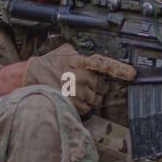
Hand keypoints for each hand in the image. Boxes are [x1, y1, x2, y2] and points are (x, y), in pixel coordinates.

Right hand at [17, 43, 135, 114]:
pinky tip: (70, 99)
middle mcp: (83, 77)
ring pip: (95, 100)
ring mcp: (80, 92)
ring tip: (73, 92)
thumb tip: (85, 55)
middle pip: (102, 87)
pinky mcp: (75, 106)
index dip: (121, 69)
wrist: (28, 80)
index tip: (133, 73)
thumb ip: (78, 53)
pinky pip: (87, 109)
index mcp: (82, 62)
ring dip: (88, 98)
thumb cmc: (45, 66)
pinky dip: (81, 106)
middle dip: (95, 88)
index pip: (106, 65)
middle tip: (82, 85)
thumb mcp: (62, 52)